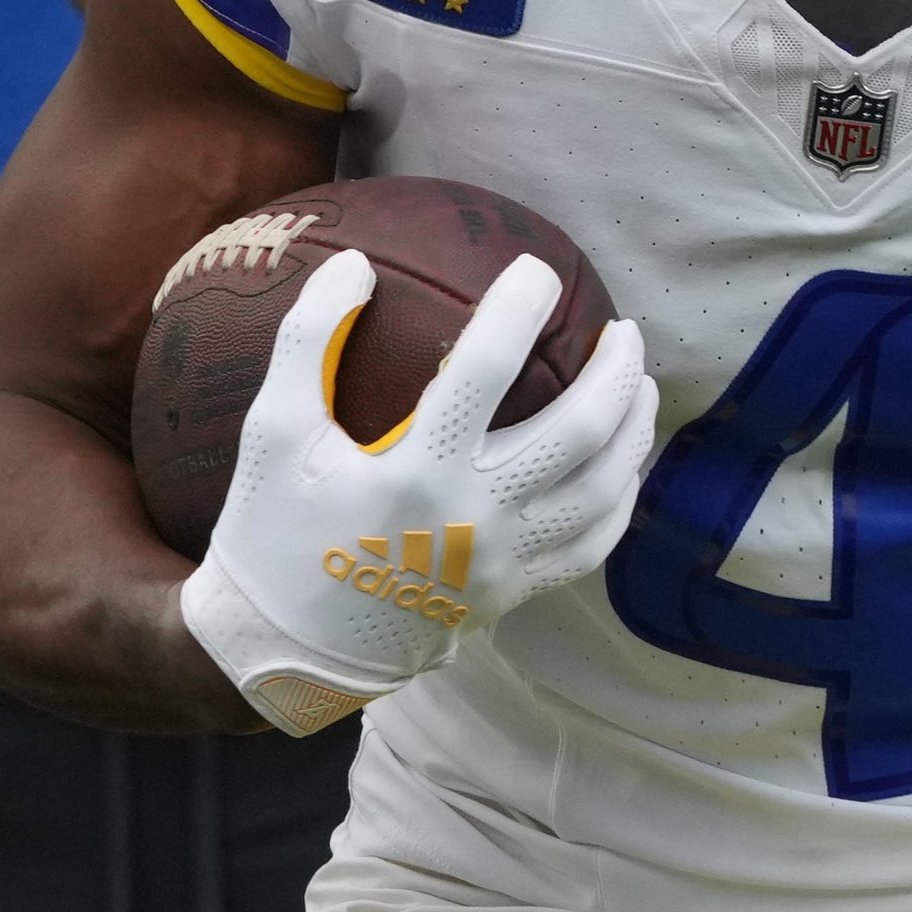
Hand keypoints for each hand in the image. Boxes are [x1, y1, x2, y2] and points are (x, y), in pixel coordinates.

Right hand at [181, 250, 653, 733]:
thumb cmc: (273, 531)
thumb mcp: (275, 432)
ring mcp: (502, 562)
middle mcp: (474, 519)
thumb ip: (308, 341)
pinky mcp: (512, 593)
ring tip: (639, 385)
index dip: (516, 309)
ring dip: (633, 431)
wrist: (283, 648)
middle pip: (578, 434)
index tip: (537, 270)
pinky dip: (618, 501)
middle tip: (623, 330)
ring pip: (602, 492)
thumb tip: (353, 262)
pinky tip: (622, 466)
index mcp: (415, 473)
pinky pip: (590, 547)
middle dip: (613, 373)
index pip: (484, 370)